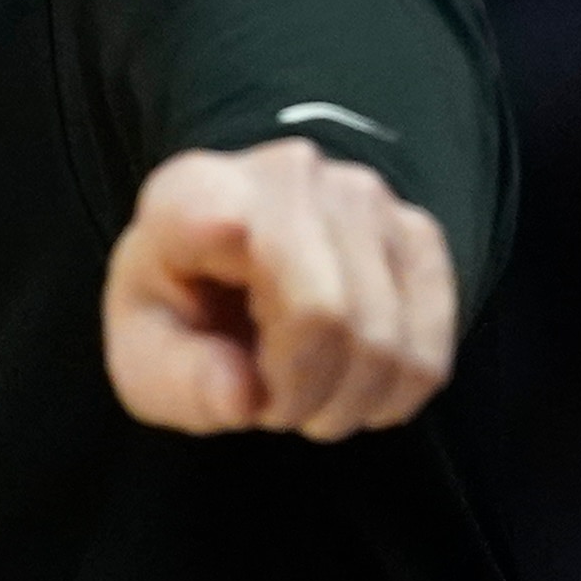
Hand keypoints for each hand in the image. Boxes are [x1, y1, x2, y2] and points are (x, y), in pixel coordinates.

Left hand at [102, 136, 458, 439]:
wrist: (224, 271)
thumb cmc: (179, 312)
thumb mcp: (145, 359)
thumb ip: (181, 382)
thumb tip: (244, 396)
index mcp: (196, 193)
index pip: (244, 252)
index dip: (271, 359)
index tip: (252, 389)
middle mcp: (288, 173)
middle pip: (330, 315)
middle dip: (306, 395)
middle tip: (277, 406)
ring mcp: (364, 194)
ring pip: (389, 338)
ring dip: (352, 400)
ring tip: (311, 394)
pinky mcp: (416, 228)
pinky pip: (434, 343)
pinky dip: (397, 390)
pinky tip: (357, 385)